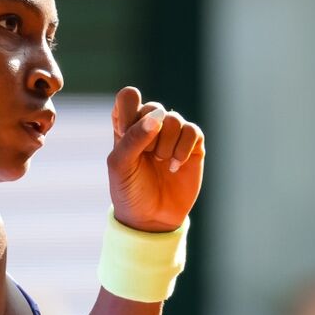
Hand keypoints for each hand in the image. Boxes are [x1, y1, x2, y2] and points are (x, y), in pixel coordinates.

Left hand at [106, 86, 204, 231]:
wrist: (152, 217)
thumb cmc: (129, 189)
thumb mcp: (121, 165)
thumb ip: (133, 138)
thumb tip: (158, 118)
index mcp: (126, 125)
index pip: (129, 97)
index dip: (130, 112)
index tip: (124, 134)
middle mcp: (149, 126)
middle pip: (154, 108)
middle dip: (149, 135)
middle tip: (146, 156)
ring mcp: (172, 135)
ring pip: (174, 119)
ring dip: (166, 144)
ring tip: (161, 162)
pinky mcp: (193, 145)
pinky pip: (193, 131)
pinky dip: (183, 149)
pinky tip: (174, 166)